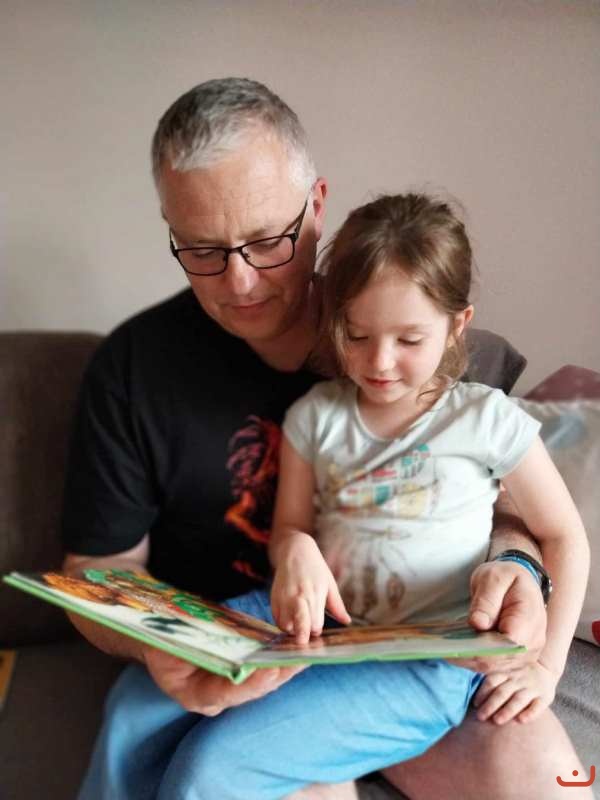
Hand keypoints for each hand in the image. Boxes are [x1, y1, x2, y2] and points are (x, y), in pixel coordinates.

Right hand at [143, 647, 304, 715]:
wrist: (158, 642)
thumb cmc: (162, 643)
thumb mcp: (167, 647)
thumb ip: (190, 652)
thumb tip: (217, 651)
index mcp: (196, 695)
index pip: (230, 692)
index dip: (252, 682)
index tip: (271, 669)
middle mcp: (215, 698)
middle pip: (254, 689)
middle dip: (279, 674)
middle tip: (300, 659)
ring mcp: (226, 688)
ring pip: (262, 682)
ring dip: (285, 667)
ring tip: (305, 653)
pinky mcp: (236, 675)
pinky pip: (261, 670)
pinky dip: (279, 660)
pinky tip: (296, 649)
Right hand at [271, 532, 350, 643]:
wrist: (294, 551)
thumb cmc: (315, 568)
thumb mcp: (329, 584)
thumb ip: (337, 606)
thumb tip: (347, 621)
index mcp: (314, 595)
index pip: (315, 625)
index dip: (316, 629)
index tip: (317, 625)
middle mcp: (298, 598)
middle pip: (299, 626)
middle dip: (302, 636)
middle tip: (303, 641)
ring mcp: (284, 598)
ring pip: (286, 626)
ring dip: (293, 628)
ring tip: (298, 622)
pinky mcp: (273, 598)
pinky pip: (277, 619)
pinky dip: (283, 622)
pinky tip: (290, 616)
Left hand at [452, 559, 546, 671]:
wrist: (519, 582)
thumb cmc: (506, 576)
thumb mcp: (494, 578)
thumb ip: (487, 600)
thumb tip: (477, 624)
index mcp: (529, 620)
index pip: (508, 644)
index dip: (483, 649)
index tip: (458, 646)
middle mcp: (531, 643)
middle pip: (499, 661)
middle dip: (470, 657)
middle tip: (443, 650)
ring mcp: (524, 654)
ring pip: (494, 668)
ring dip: (469, 661)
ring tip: (446, 651)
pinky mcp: (513, 658)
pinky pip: (493, 666)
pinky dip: (474, 661)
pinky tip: (456, 652)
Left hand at [472, 659, 558, 724]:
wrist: (545, 667)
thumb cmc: (518, 673)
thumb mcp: (505, 669)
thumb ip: (492, 677)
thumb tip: (465, 674)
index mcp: (506, 672)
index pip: (492, 681)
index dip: (482, 693)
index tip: (475, 705)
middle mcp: (518, 679)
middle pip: (502, 692)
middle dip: (491, 705)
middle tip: (481, 717)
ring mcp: (532, 687)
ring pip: (518, 699)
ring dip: (507, 710)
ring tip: (497, 721)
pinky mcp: (545, 696)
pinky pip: (538, 706)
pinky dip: (530, 713)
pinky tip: (521, 720)